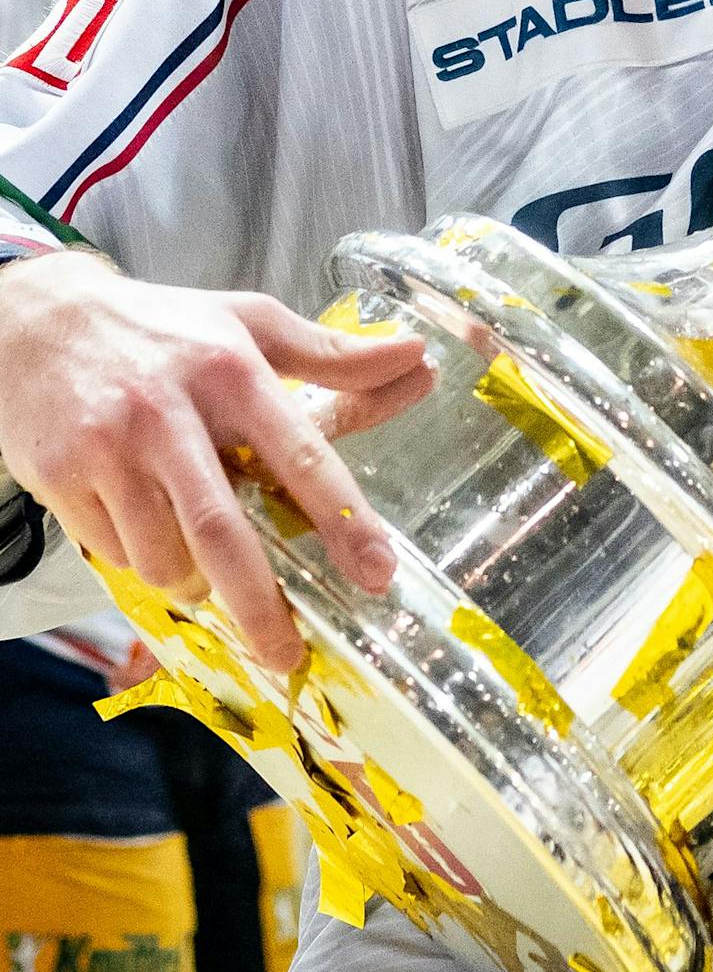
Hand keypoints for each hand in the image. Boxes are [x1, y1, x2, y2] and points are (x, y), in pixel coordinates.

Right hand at [0, 251, 431, 669]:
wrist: (37, 320)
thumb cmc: (166, 327)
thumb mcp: (252, 324)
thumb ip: (335, 354)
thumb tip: (416, 357)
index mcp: (233, 371)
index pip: (301, 454)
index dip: (344, 519)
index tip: (377, 571)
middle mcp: (171, 413)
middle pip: (223, 530)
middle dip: (259, 603)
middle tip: (288, 651)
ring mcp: (111, 449)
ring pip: (164, 556)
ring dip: (195, 584)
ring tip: (209, 573)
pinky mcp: (60, 478)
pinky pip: (115, 553)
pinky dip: (144, 564)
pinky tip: (152, 536)